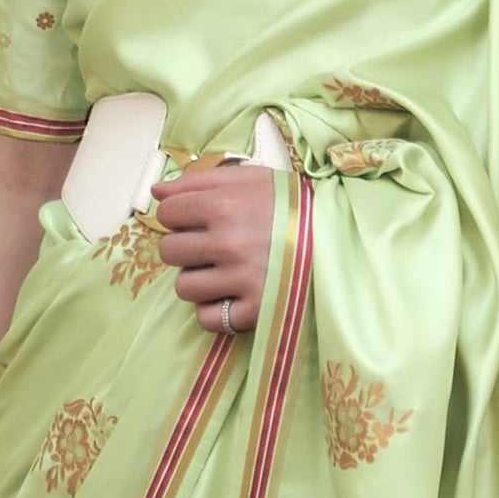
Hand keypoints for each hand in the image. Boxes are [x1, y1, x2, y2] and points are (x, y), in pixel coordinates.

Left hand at [156, 155, 276, 330]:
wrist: (341, 238)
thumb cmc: (293, 206)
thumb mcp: (251, 179)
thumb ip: (200, 180)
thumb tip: (157, 192)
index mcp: (223, 205)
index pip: (168, 213)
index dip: (180, 215)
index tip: (198, 219)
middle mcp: (227, 243)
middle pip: (169, 252)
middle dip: (186, 248)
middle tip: (212, 246)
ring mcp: (240, 279)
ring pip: (184, 287)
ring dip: (199, 280)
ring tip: (224, 271)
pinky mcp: (255, 310)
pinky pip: (208, 318)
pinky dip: (215, 310)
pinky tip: (232, 295)